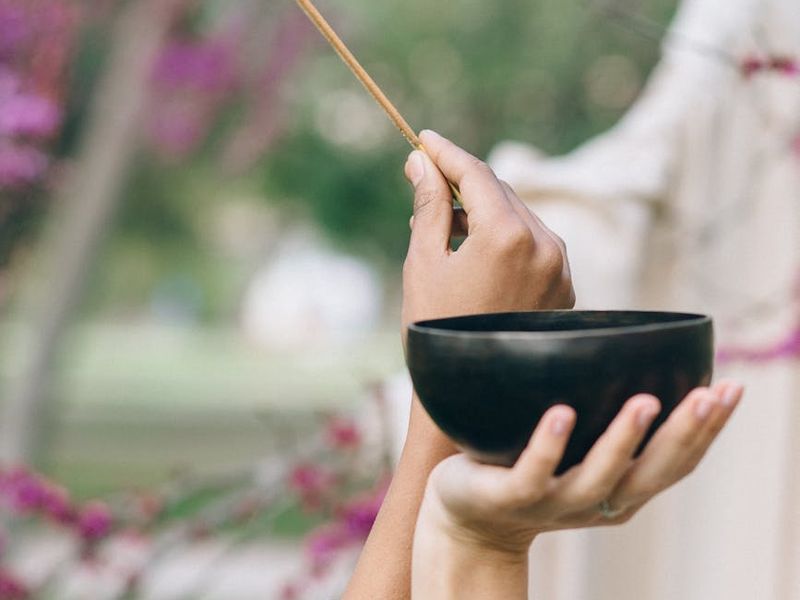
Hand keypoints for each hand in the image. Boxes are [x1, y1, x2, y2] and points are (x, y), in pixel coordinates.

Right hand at [401, 130, 574, 331]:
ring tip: (441, 228)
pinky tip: (473, 253)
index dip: (446, 153)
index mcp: (508, 236)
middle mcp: (545, 245)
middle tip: (424, 183)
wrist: (471, 396)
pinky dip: (505, 237)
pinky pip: (534, 244)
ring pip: (519, 216)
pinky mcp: (565, 288)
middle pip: (500, 191)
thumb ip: (428, 205)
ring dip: (483, 211)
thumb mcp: (424, 262)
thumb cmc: (436, 331)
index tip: (423, 139)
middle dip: (462, 182)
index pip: (476, 174)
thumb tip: (421, 162)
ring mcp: (561, 268)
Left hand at [417, 381, 743, 556]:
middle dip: (685, 434)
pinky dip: (549, 444)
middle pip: (650, 473)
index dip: (708, 431)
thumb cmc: (530, 470)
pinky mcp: (511, 496)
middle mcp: (597, 501)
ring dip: (624, 439)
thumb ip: (606, 425)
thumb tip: (635, 359)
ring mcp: (554, 501)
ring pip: (597, 476)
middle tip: (711, 395)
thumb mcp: (578, 454)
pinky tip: (561, 413)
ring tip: (645, 401)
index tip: (732, 389)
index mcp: (621, 490)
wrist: (469, 518)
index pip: (675, 464)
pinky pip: (533, 472)